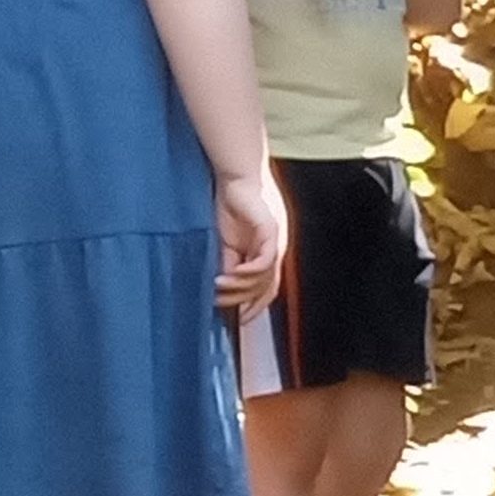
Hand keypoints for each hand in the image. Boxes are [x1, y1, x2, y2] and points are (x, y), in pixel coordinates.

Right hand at [213, 171, 284, 321]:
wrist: (237, 176)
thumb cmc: (231, 203)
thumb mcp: (226, 239)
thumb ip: (228, 260)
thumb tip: (222, 283)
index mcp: (267, 253)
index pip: (266, 288)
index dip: (255, 305)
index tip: (239, 319)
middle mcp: (276, 251)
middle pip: (266, 288)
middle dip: (244, 301)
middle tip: (221, 305)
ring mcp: (276, 242)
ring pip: (263, 278)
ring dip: (240, 287)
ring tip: (218, 288)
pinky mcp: (271, 232)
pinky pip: (263, 261)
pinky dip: (248, 272)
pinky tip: (231, 275)